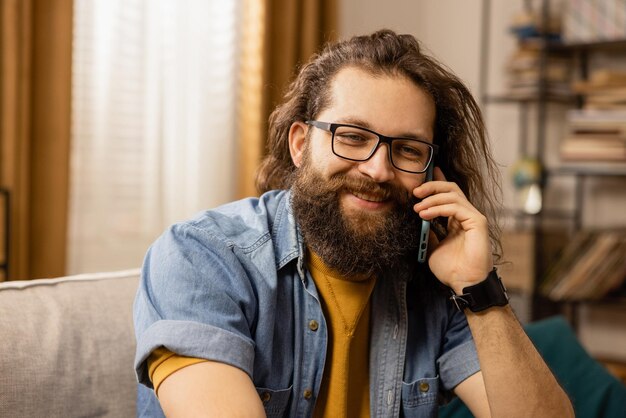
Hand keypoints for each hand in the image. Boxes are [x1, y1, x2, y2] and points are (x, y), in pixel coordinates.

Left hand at [413, 167, 492, 293]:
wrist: (463, 283)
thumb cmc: (451, 269)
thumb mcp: (432, 246)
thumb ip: (429, 232)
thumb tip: (419, 218)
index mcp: (457, 219)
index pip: (448, 195)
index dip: (437, 182)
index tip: (423, 178)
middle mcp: (467, 215)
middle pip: (451, 189)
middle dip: (432, 186)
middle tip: (415, 191)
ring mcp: (473, 217)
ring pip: (453, 194)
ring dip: (431, 199)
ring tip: (417, 208)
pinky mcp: (477, 222)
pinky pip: (456, 207)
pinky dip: (439, 208)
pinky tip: (426, 214)